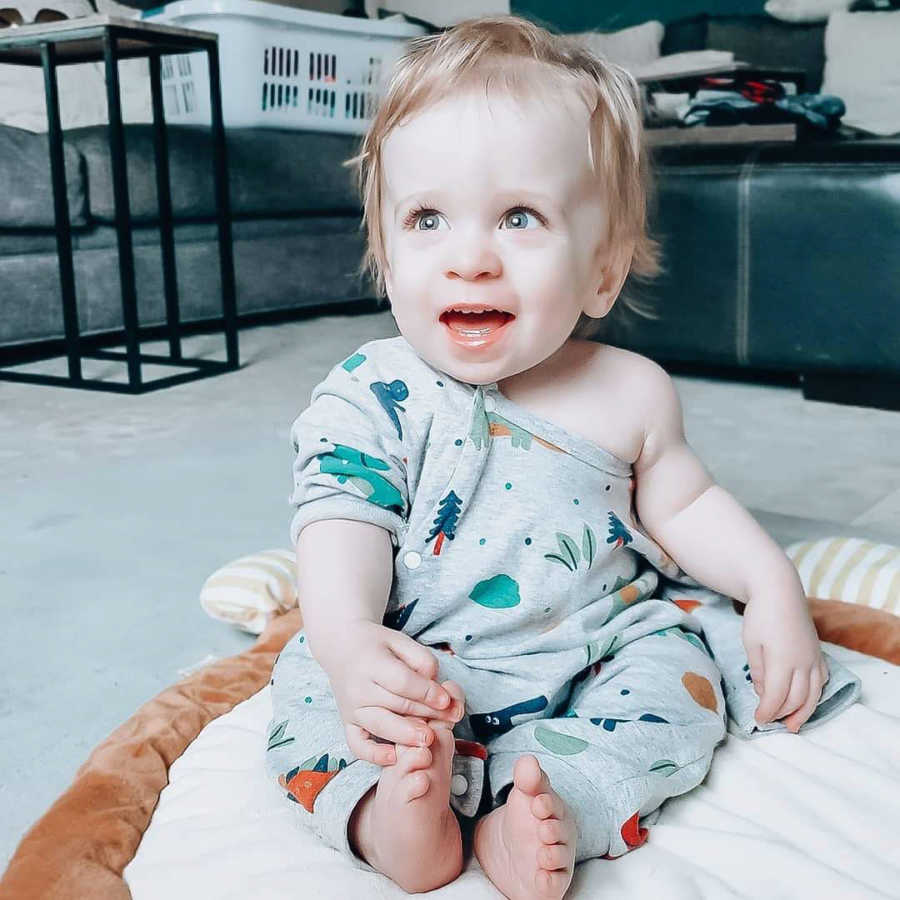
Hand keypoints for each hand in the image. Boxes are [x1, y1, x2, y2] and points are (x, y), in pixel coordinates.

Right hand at [316, 619, 464, 765]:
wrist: (341, 647)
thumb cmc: (376, 644)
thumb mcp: (400, 640)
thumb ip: (421, 659)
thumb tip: (436, 685)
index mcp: (371, 663)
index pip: (402, 682)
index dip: (426, 692)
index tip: (446, 699)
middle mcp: (358, 688)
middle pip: (396, 704)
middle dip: (426, 714)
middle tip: (450, 720)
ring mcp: (351, 708)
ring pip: (380, 725)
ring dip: (406, 736)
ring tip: (428, 740)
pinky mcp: (347, 723)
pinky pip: (357, 744)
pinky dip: (373, 755)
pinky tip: (393, 758)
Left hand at [741, 591, 827, 732]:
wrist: (780, 590)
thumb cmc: (761, 614)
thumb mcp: (751, 642)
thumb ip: (757, 669)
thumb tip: (762, 691)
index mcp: (782, 661)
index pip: (777, 696)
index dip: (768, 711)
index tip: (758, 719)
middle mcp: (803, 662)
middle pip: (797, 698)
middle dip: (784, 714)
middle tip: (773, 723)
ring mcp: (814, 658)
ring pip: (814, 693)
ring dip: (803, 711)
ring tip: (793, 724)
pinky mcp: (818, 652)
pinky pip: (821, 680)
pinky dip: (815, 694)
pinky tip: (807, 700)